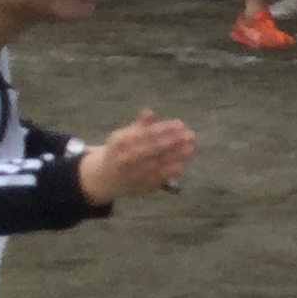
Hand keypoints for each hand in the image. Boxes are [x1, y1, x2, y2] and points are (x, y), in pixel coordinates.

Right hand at [79, 109, 195, 202]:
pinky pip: (159, 178)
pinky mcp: (142, 186)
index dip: (164, 129)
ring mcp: (134, 173)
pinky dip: (172, 170)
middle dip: (174, 141)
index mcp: (121, 143)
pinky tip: (182, 162)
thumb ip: (139, 125)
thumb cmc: (119, 152)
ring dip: (177, 155)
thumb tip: (149, 112)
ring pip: (159, 163)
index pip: (146, 134)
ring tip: (191, 146)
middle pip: (153, 149)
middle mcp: (126, 158)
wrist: (105, 178)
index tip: (179, 124)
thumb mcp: (123, 136)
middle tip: (190, 135)